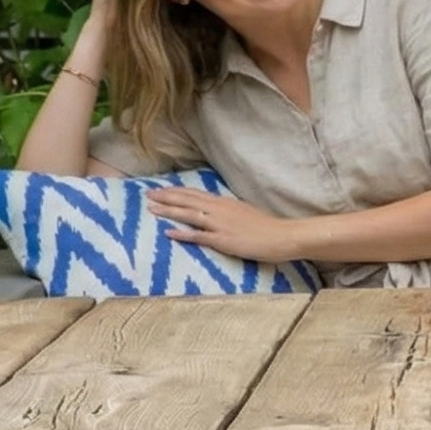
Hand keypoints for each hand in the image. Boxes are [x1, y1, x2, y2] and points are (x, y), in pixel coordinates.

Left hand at [146, 188, 298, 261]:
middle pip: (187, 200)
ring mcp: (220, 224)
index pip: (194, 194)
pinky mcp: (223, 239)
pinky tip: (169, 232)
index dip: (175, 191)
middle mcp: (219, 209)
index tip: (160, 189)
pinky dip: (182, 233)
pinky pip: (199, 236)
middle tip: (148, 195)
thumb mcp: (244, 212)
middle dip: (166, 197)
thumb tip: (214, 210)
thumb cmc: (266, 226)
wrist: (282, 236)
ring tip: (152, 209)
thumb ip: (227, 210)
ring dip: (169, 211)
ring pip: (189, 214)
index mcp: (224, 202)